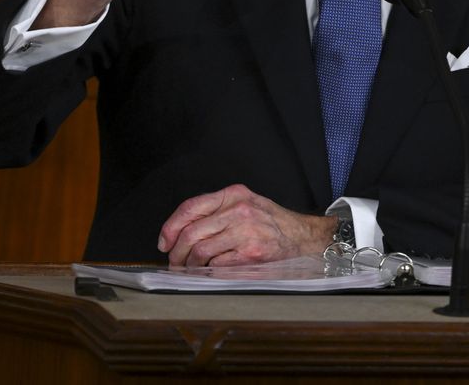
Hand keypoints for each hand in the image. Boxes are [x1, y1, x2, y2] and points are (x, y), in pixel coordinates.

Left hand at [158, 184, 336, 266]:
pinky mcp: (251, 254)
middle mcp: (238, 211)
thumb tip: (180, 231)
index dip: (170, 227)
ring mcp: (245, 232)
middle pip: (191, 233)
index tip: (164, 242)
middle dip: (177, 253)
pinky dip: (209, 272)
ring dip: (190, 266)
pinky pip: (218, 266)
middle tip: (175, 262)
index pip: (190, 208)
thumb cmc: (272, 223)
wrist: (303, 237)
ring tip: (191, 270)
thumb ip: (216, 211)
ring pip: (201, 252)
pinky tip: (210, 273)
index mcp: (233, 195)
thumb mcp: (245, 204)